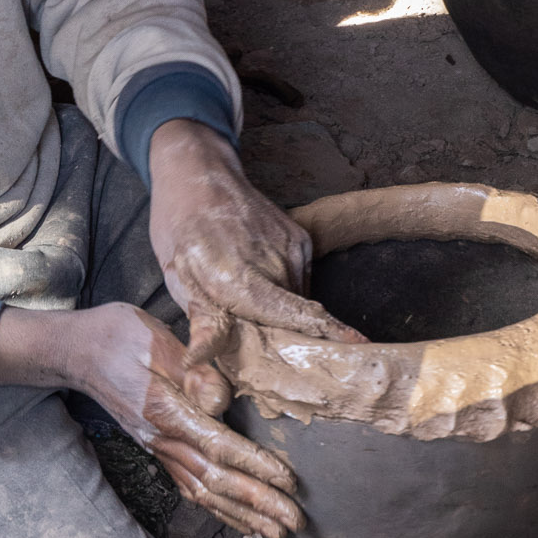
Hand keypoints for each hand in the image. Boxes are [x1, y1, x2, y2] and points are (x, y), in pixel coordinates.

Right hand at [0, 301, 303, 537]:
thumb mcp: (156, 339)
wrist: (75, 350)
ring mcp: (157, 447)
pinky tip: (237, 518)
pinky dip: (216, 507)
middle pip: (216, 480)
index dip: (256, 467)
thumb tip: (221, 403)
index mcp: (165, 411)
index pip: (218, 447)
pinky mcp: (155, 448)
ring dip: (241, 514)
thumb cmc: (118, 335)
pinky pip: (188, 486)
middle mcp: (162, 438)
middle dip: (258, 504)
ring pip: (203, 491)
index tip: (289, 483)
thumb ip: (192, 372)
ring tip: (275, 532)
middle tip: (295, 523)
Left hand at [147, 120, 358, 367]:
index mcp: (242, 278)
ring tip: (245, 291)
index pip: (296, 314)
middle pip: (293, 316)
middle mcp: (275, 263)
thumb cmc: (181, 229)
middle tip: (247, 327)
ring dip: (279, 307)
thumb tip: (200, 359)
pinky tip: (257, 272)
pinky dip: (283, 285)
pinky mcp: (300, 238)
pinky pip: (300, 277)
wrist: (199, 177)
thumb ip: (202, 321)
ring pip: (296, 297)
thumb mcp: (178, 278)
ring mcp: (292, 247)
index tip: (359, 346)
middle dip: (279, 333)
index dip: (329, 333)